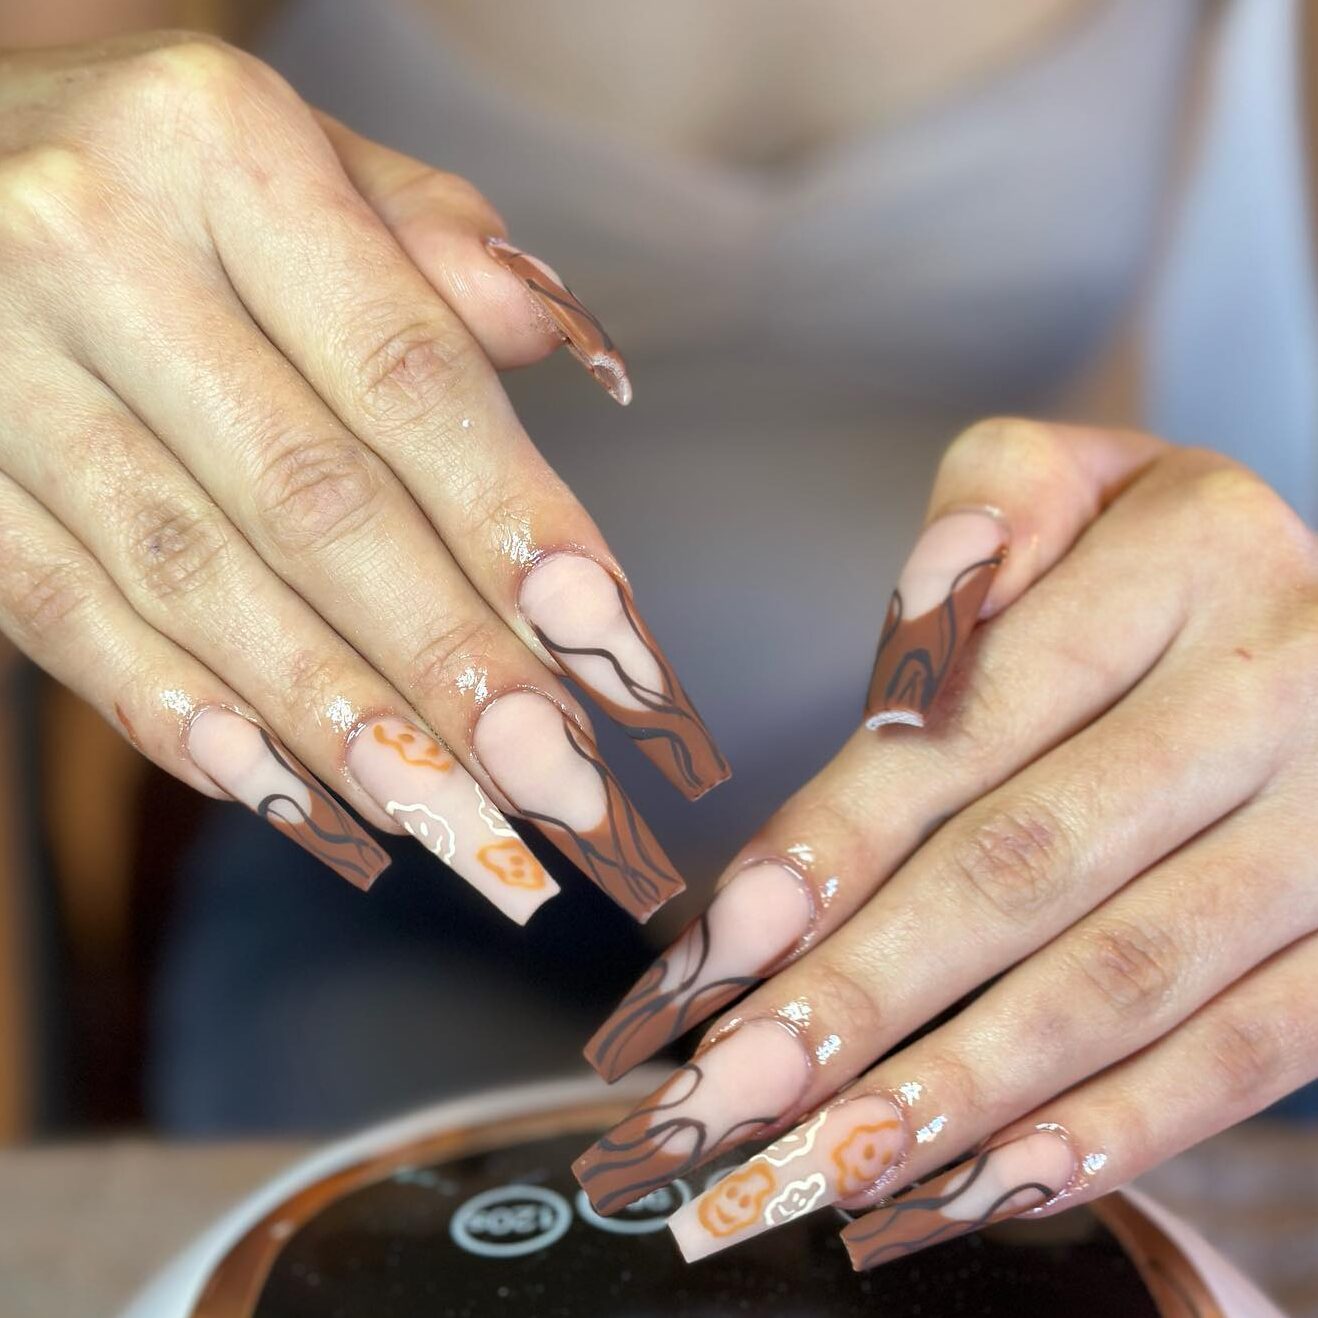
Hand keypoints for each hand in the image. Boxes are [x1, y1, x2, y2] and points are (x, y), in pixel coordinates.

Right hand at [0, 33, 726, 924]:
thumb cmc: (168, 167)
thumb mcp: (306, 158)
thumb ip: (437, 249)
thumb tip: (576, 351)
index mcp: (226, 147)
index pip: (407, 375)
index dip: (515, 523)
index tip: (614, 650)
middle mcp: (96, 242)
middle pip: (312, 501)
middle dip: (449, 664)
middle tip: (560, 787)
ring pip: (191, 579)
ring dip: (335, 724)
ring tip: (455, 827)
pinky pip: (57, 610)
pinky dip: (174, 712)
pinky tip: (283, 792)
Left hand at [572, 418, 1317, 1264]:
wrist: (1317, 611)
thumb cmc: (1146, 554)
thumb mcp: (1074, 479)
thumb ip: (983, 516)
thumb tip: (915, 631)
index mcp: (1188, 553)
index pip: (971, 720)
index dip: (835, 841)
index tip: (719, 950)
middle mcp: (1280, 680)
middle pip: (1031, 863)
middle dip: (865, 992)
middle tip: (729, 1094)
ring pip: (1129, 976)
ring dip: (963, 1085)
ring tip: (826, 1165)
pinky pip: (1252, 1048)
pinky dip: (1119, 1128)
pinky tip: (989, 1182)